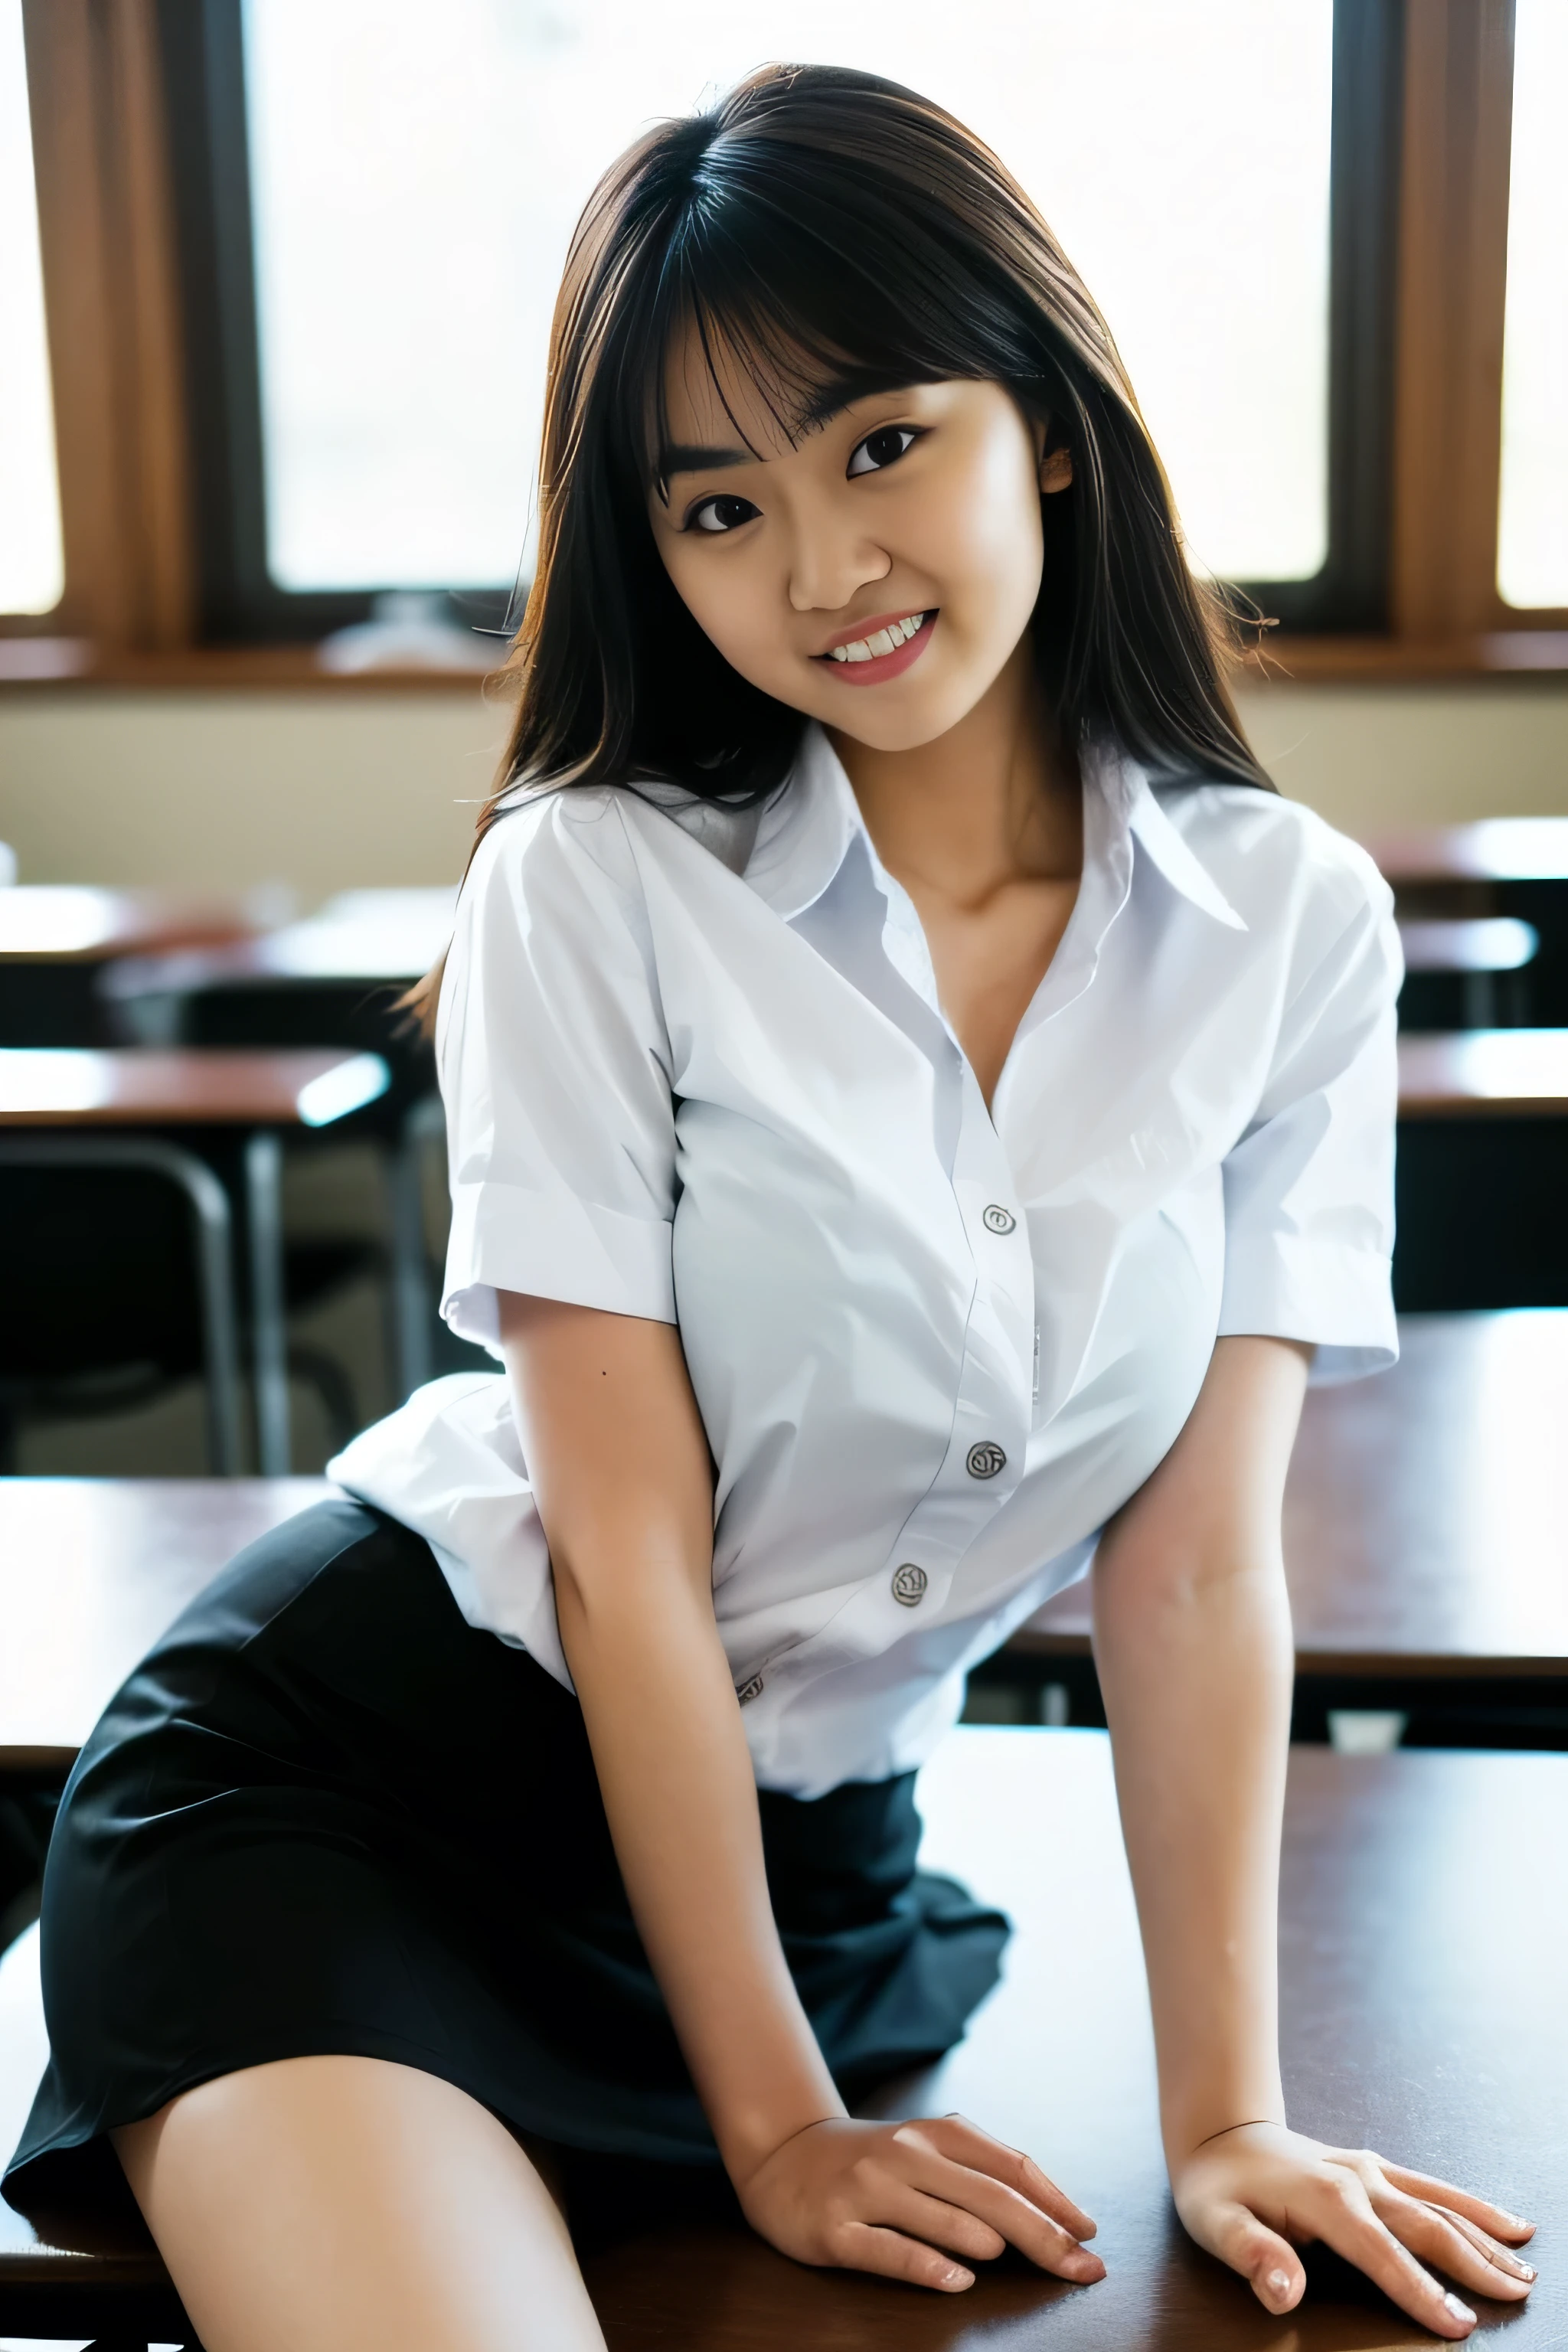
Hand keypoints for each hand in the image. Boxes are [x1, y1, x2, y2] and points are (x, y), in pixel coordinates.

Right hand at [734, 2112, 1104, 2292]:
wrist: (783, 2155)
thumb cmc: (875, 2161)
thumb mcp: (928, 2150)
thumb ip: (982, 2172)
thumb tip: (1056, 2216)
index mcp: (937, 2133)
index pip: (1011, 2166)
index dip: (1056, 2202)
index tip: (1091, 2236)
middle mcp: (906, 2154)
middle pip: (990, 2196)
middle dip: (1044, 2236)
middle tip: (1082, 2270)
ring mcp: (869, 2189)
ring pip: (943, 2218)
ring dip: (987, 2242)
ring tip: (1010, 2261)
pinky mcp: (836, 2227)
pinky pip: (888, 2249)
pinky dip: (928, 2266)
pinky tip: (957, 2282)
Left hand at [1172, 2121, 1536, 2336]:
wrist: (1219, 2133)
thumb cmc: (1217, 2188)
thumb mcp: (1217, 2223)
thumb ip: (1252, 2255)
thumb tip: (1283, 2291)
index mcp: (1324, 2197)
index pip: (1381, 2253)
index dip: (1419, 2291)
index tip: (1457, 2326)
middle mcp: (1357, 2178)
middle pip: (1426, 2226)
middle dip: (1473, 2265)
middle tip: (1518, 2298)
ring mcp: (1371, 2169)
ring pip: (1440, 2204)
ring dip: (1485, 2236)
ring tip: (1527, 2268)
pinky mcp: (1377, 2168)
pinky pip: (1433, 2188)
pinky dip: (1473, 2206)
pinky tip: (1506, 2224)